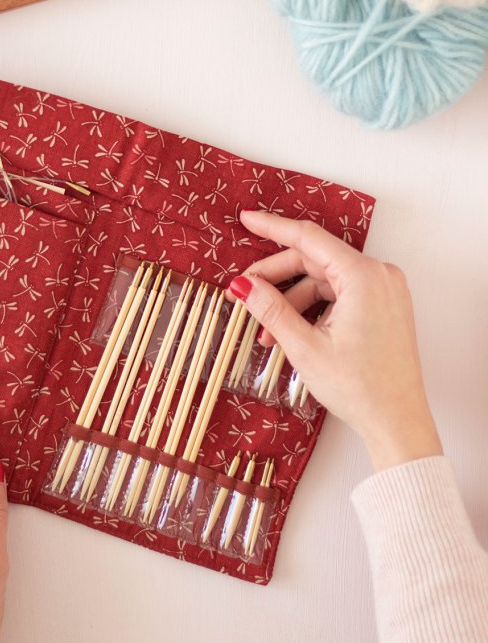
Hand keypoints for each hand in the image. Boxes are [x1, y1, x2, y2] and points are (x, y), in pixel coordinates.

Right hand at [227, 211, 441, 471]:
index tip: (247, 219)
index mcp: (363, 276)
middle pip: (314, 260)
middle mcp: (378, 275)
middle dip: (276, 277)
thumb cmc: (361, 388)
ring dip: (292, 300)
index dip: (272, 228)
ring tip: (265, 331)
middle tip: (243, 292)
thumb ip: (271, 309)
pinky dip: (313, 308)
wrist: (398, 423)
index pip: (308, 238)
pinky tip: (291, 331)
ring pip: (324, 280)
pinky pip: (340, 294)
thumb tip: (243, 284)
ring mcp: (384, 290)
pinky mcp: (384, 306)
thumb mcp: (305, 347)